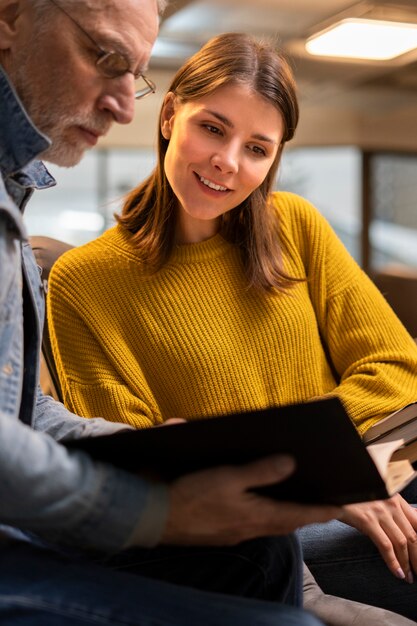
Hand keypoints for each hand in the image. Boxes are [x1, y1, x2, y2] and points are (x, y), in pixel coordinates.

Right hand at [162, 455, 340, 545]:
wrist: (157, 518)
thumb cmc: (192, 495)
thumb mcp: (228, 477)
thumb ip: (261, 471)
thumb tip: (290, 463)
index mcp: (257, 515)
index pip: (299, 514)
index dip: (321, 510)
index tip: (342, 506)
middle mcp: (251, 528)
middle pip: (287, 522)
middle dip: (307, 514)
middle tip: (323, 504)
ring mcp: (237, 533)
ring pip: (271, 524)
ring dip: (286, 515)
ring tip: (297, 504)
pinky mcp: (223, 532)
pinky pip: (253, 525)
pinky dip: (265, 516)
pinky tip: (260, 505)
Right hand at [340, 494, 416, 581]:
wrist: (333, 491)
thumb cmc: (353, 497)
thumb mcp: (377, 501)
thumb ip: (392, 512)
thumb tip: (405, 533)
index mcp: (396, 498)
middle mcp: (391, 503)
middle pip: (413, 536)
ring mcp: (380, 512)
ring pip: (402, 543)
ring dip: (407, 563)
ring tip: (408, 576)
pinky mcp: (367, 521)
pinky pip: (385, 546)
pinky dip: (393, 562)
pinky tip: (397, 572)